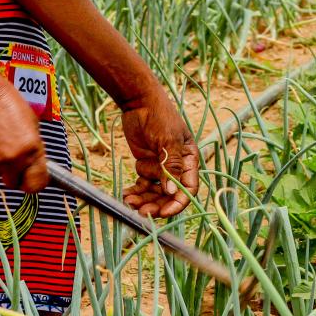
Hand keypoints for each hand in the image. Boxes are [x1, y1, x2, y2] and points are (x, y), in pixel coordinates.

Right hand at [0, 79, 47, 192]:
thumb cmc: (4, 101)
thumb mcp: (31, 123)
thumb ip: (32, 149)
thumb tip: (32, 165)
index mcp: (29, 150)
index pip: (36, 185)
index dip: (33, 181)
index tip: (30, 177)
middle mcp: (10, 160)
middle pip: (13, 183)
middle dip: (12, 173)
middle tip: (8, 155)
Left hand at [120, 92, 198, 217]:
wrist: (139, 102)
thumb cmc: (159, 117)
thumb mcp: (168, 140)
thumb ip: (171, 166)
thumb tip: (172, 192)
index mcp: (188, 160)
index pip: (188, 189)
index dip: (177, 203)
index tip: (164, 213)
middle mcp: (176, 166)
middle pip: (169, 194)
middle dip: (156, 204)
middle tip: (141, 212)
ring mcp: (161, 166)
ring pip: (154, 192)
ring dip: (143, 199)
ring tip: (128, 201)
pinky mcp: (146, 164)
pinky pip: (143, 185)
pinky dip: (136, 191)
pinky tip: (126, 194)